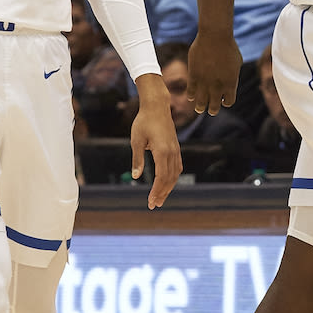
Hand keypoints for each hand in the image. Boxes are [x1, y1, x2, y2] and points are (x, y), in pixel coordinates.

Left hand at [131, 74, 181, 208]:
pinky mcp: (175, 148)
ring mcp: (175, 150)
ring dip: (168, 188)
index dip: (156, 191)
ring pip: (175, 174)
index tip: (150, 201)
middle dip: (162, 194)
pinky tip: (167, 184)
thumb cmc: (143, 122)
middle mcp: (171, 152)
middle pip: (169, 179)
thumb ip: (137, 159)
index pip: (161, 177)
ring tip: (160, 198)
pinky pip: (177, 167)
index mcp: (162, 151)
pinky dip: (172, 178)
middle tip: (154, 205)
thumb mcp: (136, 140)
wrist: (156, 107)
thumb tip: (135, 177)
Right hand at [186, 30, 242, 114]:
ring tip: (199, 109)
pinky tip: (191, 97)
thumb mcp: (237, 62)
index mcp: (231, 83)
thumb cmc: (229, 46)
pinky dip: (191, 95)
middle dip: (213, 110)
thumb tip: (229, 80)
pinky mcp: (193, 76)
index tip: (223, 100)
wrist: (215, 36)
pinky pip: (191, 91)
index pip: (229, 102)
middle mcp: (218, 86)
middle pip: (215, 106)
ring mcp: (204, 82)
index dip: (226, 102)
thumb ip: (233, 74)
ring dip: (200, 107)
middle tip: (211, 111)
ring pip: (201, 102)